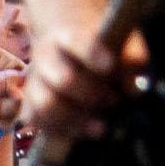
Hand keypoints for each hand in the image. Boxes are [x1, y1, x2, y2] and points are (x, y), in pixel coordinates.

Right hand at [22, 14, 142, 142]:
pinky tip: (82, 131)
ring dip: (75, 120)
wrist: (65, 43)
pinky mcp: (30, 104)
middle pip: (62, 79)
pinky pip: (37, 122)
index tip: (110, 66)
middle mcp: (45, 57)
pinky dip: (60, 131)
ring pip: (45, 105)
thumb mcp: (122, 42)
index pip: (75, 42)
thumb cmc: (100, 45)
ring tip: (101, 126)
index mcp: (67, 34)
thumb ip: (133, 60)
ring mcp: (34, 82)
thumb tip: (134, 89)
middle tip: (113, 100)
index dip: (92, 54)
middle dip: (92, 95)